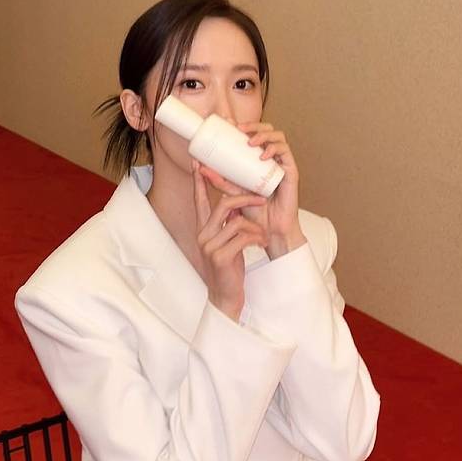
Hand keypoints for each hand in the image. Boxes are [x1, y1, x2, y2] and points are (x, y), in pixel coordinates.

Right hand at [192, 161, 267, 321]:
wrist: (226, 298)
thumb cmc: (229, 269)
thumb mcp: (227, 243)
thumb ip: (229, 224)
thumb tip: (238, 204)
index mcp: (203, 230)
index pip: (199, 200)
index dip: (200, 181)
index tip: (198, 163)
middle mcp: (203, 235)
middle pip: (223, 205)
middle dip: (245, 199)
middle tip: (261, 198)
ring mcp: (210, 246)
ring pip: (236, 221)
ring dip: (255, 226)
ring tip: (262, 235)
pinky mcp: (221, 257)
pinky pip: (243, 237)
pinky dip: (255, 238)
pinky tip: (260, 244)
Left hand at [197, 122, 306, 259]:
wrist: (269, 229)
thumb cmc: (254, 211)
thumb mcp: (232, 192)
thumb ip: (220, 180)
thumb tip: (201, 168)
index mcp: (258, 159)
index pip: (253, 134)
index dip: (243, 124)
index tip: (228, 122)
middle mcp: (271, 158)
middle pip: (267, 130)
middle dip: (254, 125)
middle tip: (239, 128)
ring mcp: (281, 163)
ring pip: (278, 137)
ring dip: (264, 134)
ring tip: (250, 141)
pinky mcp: (291, 171)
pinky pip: (286, 152)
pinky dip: (275, 149)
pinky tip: (263, 156)